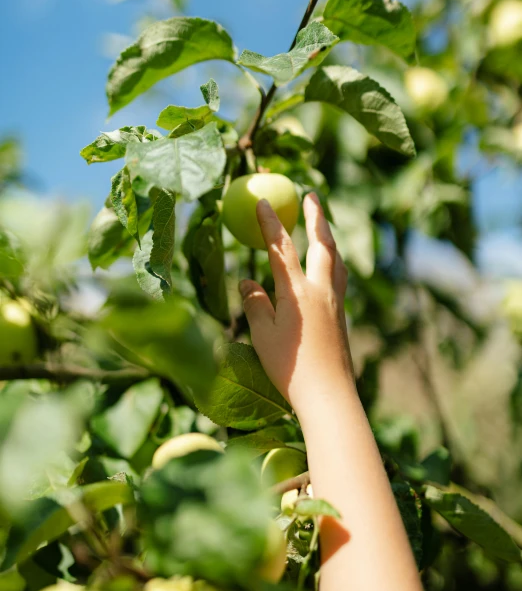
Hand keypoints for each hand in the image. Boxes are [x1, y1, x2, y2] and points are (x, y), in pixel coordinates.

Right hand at [239, 192, 353, 417]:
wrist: (329, 395)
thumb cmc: (289, 368)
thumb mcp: (262, 335)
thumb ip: (255, 304)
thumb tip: (247, 281)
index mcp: (298, 292)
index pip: (281, 249)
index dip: (271, 224)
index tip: (263, 201)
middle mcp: (322, 291)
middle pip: (323, 244)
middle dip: (316, 217)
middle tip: (311, 195)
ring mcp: (336, 303)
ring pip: (336, 260)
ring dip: (329, 237)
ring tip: (323, 225)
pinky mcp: (342, 317)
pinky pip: (339, 278)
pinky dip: (333, 261)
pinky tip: (329, 267)